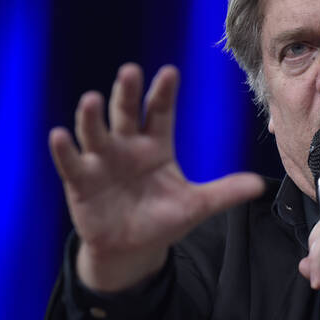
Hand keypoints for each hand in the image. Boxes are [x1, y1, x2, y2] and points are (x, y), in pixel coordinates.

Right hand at [49, 63, 263, 291]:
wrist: (131, 248)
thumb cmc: (162, 220)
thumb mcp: (196, 206)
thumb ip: (224, 193)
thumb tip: (259, 186)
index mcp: (156, 145)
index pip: (160, 112)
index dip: (164, 93)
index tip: (170, 72)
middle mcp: (127, 146)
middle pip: (126, 113)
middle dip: (127, 93)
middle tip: (130, 71)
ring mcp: (102, 161)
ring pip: (95, 132)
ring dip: (92, 117)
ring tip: (92, 100)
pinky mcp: (81, 181)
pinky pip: (72, 163)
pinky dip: (64, 150)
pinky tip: (60, 135)